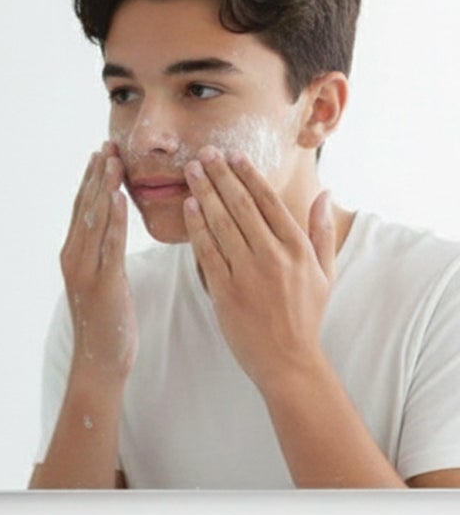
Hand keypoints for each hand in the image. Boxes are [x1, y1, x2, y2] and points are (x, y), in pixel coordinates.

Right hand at [60, 142, 136, 379]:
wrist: (99, 361)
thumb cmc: (108, 326)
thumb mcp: (105, 284)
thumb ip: (105, 258)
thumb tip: (113, 237)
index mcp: (74, 257)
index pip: (82, 210)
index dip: (91, 180)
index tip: (102, 153)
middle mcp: (73, 258)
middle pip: (84, 208)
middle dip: (97, 175)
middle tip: (108, 144)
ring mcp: (85, 270)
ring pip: (93, 220)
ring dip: (103, 187)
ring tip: (113, 159)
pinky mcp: (102, 283)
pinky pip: (107, 244)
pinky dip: (112, 218)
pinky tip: (117, 196)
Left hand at [182, 146, 335, 395]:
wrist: (288, 361)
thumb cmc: (306, 317)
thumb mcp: (325, 273)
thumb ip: (321, 231)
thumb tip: (324, 194)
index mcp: (297, 248)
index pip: (269, 201)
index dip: (249, 175)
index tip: (234, 155)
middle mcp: (273, 256)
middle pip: (242, 205)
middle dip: (221, 176)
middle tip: (205, 153)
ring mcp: (248, 274)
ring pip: (222, 224)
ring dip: (205, 193)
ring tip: (192, 171)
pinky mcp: (227, 292)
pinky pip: (208, 252)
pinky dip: (198, 227)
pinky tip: (189, 207)